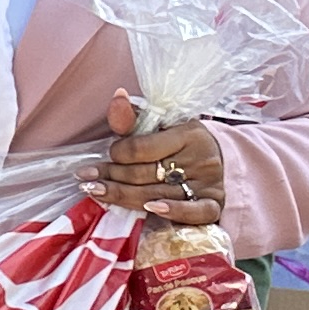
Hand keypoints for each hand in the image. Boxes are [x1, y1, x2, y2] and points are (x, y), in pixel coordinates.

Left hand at [92, 92, 224, 230]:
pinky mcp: (214, 205)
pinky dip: (173, 212)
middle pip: (144, 174)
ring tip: (95, 191)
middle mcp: (199, 160)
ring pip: (157, 195)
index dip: (118, 153)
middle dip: (111, 176)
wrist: (221, 161)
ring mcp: (207, 184)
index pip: (142, 148)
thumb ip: (133, 119)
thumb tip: (117, 96)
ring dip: (121, 196)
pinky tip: (148, 209)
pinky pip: (194, 213)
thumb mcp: (161, 127)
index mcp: (188, 135)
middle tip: (87, 178)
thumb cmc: (182, 145)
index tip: (108, 154)